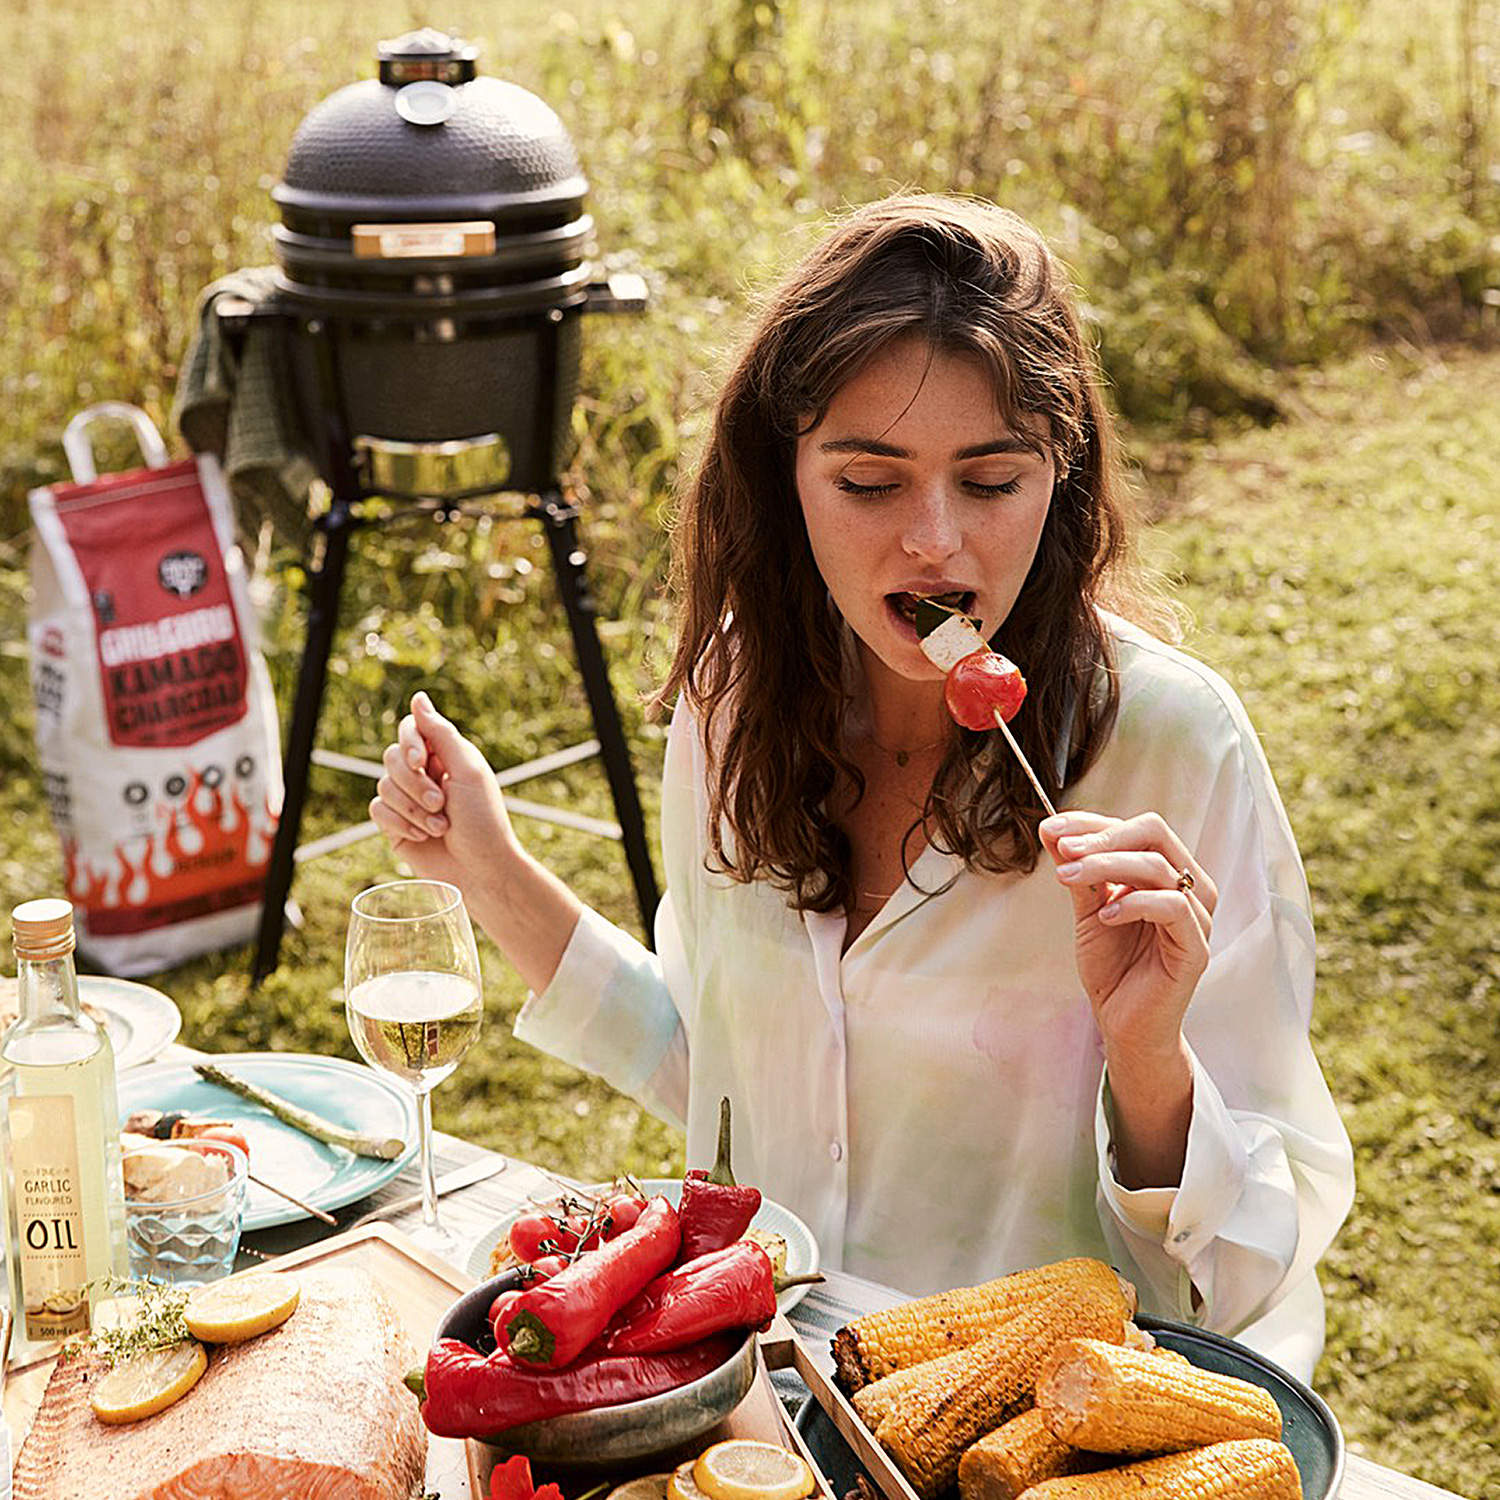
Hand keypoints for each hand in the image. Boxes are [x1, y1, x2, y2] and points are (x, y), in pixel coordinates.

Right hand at [370, 692, 518, 892]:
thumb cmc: (483, 820)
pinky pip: (378, 810)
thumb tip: (417, 697)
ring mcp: (407, 799)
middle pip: (392, 757)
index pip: (411, 730)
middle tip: (441, 803)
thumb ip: (440, 733)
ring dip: (413, 808)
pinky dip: (400, 822)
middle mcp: (423, 774)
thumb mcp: (468, 770)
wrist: (480, 870)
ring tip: (440, 826)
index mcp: (444, 756)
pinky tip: (423, 836)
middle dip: (415, 783)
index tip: (421, 761)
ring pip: (383, 785)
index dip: (409, 743)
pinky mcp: (395, 824)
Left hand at [1039, 810, 1217, 1072]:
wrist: (1122, 1023)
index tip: (1052, 828)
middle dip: (1103, 836)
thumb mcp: (1087, 909)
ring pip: (1159, 867)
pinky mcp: (1196, 948)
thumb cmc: (1112, 966)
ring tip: (1067, 877)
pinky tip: (1104, 916)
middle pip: (1155, 834)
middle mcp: (1190, 888)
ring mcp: (1198, 918)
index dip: (1093, 822)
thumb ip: (1077, 871)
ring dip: (1106, 865)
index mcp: (1168, 873)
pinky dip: (1134, 903)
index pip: (1138, 827)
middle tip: (1064, 849)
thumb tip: (1052, 830)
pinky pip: (1173, 907)